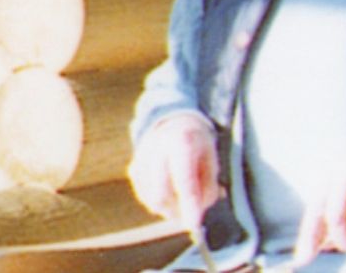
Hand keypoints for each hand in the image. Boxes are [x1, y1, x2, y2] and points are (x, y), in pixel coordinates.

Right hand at [128, 113, 222, 228]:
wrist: (173, 122)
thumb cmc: (197, 145)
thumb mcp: (211, 159)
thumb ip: (208, 186)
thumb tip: (197, 213)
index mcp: (182, 141)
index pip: (184, 180)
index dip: (189, 205)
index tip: (194, 224)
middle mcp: (157, 147)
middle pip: (162, 194)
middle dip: (178, 209)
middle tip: (191, 208)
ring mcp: (141, 158)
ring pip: (152, 200)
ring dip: (169, 206)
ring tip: (182, 193)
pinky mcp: (133, 168)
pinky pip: (145, 197)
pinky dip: (159, 200)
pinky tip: (169, 187)